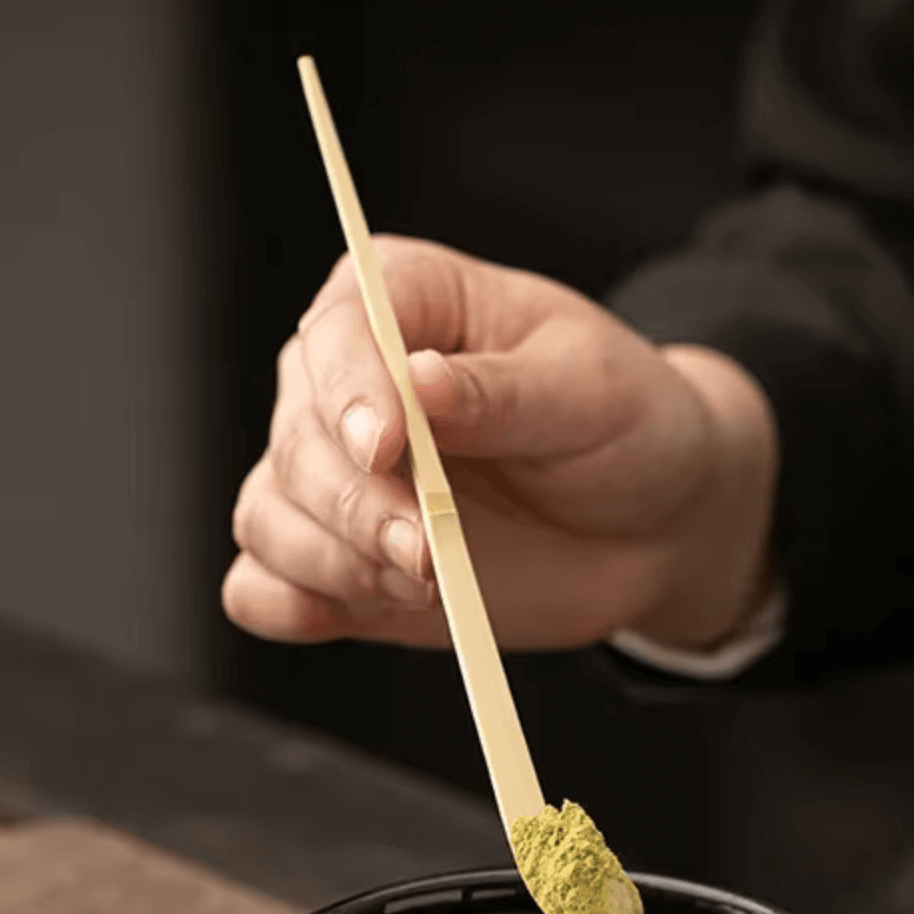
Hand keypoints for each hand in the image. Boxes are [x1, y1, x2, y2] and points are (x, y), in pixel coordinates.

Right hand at [222, 237, 779, 653]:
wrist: (650, 523)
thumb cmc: (623, 427)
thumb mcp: (590, 391)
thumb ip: (502, 391)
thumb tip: (420, 380)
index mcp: (405, 302)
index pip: (338, 332)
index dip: (350, 393)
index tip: (386, 449)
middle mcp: (349, 384)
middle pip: (296, 438)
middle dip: (354, 505)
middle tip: (426, 551)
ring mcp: (336, 477)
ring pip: (268, 515)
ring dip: (332, 561)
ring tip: (423, 581)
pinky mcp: (336, 560)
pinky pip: (263, 587)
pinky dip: (290, 606)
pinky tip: (353, 610)